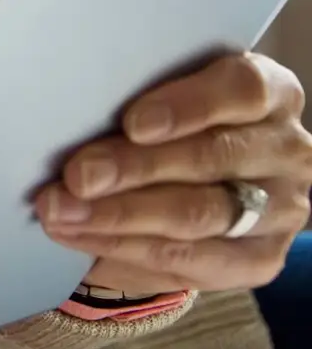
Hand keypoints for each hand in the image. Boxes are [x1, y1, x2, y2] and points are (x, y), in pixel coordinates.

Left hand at [37, 53, 311, 294]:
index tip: (134, 123)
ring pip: (200, 213)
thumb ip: (133, 101)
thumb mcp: (155, 101)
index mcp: (269, 93)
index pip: (244, 89)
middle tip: (77, 175)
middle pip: (212, 156)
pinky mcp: (262, 259)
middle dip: (134, 167)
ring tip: (61, 209)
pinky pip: (191, 259)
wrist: (176, 191)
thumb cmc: (163, 127)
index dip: (189, 105)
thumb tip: (68, 111)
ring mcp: (283, 208)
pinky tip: (77, 233)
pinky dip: (123, 245)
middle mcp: (287, 149)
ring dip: (121, 213)